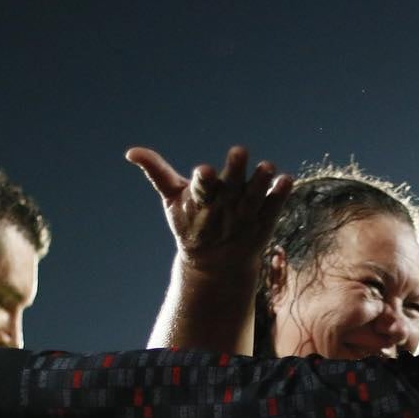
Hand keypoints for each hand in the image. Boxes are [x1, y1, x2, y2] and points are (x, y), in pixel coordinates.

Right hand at [126, 145, 292, 277]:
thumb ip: (157, 172)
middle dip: (234, 171)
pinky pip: (273, 207)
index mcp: (200, 202)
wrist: (215, 266)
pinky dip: (280, 195)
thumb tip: (130, 152)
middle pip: (230, 187)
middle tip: (239, 151)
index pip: (200, 189)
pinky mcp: (263, 221)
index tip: (203, 171)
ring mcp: (245, 215)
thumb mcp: (172, 200)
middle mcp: (224, 207)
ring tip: (268, 167)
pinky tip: (288, 180)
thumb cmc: (190, 224)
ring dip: (260, 182)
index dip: (202, 181)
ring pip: (254, 196)